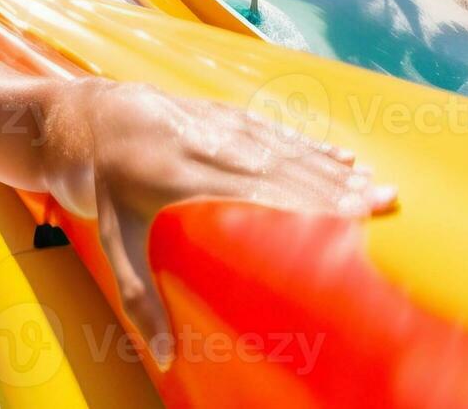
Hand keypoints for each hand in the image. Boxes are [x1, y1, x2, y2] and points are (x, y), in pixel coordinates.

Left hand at [41, 79, 395, 367]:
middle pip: (277, 165)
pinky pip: (268, 127)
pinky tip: (342, 155)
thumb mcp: (111, 241)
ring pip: (279, 144)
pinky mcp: (216, 112)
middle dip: (332, 185)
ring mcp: (209, 122)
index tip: (349, 215)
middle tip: (383, 202)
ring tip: (376, 186)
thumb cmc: (102, 190)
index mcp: (174, 174)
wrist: (84, 120)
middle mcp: (198, 143)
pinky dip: (306, 142)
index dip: (303, 201)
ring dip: (330, 164)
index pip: (252, 188)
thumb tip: (165, 355)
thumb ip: (138, 296)